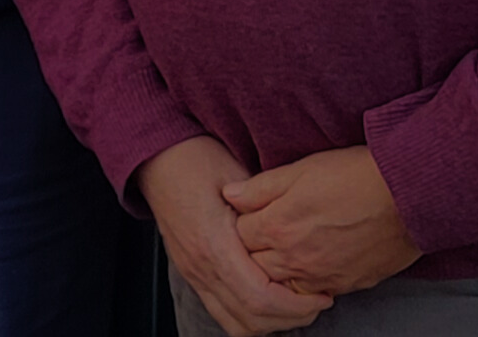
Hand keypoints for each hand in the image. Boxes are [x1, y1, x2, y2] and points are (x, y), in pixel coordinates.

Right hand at [136, 136, 334, 334]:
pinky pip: (222, 313)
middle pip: (251, 319)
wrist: (156, 157)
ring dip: (270, 323)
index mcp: (214, 243)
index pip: (260, 298)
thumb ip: (263, 206)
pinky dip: (249, 317)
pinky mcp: (191, 274)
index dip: (296, 305)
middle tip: (316, 302)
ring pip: (235, 324)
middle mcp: (201, 266)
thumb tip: (295, 232)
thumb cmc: (194, 158)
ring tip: (295, 305)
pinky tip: (268, 301)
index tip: (321, 295)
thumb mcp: (236, 175)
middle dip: (291, 318)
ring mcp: (193, 273)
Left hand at [225, 145, 421, 297]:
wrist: (407, 196)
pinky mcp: (345, 285)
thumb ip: (260, 187)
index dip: (237, 223)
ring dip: (274, 271)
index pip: (238, 235)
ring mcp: (321, 276)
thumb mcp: (300, 169)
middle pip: (254, 265)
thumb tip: (229, 195)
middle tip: (256, 234)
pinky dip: (302, 283)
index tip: (243, 214)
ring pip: (281, 285)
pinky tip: (305, 265)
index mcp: (279, 226)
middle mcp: (296, 258)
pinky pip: (311, 293)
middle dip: (249, 251)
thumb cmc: (354, 176)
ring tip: (279, 251)